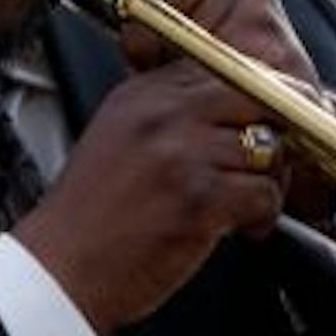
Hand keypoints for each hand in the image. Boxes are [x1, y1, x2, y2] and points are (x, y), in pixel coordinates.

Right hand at [15, 0, 316, 334]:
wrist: (61, 268)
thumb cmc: (91, 217)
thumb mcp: (118, 137)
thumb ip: (168, 113)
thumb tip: (228, 109)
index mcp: (143, 94)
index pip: (224, 67)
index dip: (256, 98)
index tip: (266, 122)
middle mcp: (163, 115)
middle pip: (254, 97)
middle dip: (274, 130)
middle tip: (268, 164)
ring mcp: (182, 154)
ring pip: (267, 147)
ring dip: (268, 181)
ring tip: (248, 205)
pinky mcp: (199, 199)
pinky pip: (263, 193)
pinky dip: (263, 215)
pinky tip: (241, 228)